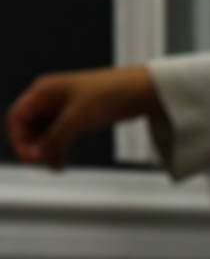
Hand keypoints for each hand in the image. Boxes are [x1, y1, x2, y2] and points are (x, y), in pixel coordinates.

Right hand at [7, 67, 160, 169]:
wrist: (142, 90)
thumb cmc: (110, 95)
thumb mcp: (77, 119)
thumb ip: (54, 139)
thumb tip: (36, 156)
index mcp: (44, 91)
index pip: (18, 117)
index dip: (19, 139)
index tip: (30, 159)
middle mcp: (50, 98)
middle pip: (29, 126)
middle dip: (33, 147)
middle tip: (43, 166)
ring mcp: (65, 107)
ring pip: (45, 132)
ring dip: (46, 150)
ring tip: (56, 167)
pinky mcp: (80, 116)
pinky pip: (61, 134)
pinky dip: (59, 148)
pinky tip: (62, 163)